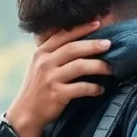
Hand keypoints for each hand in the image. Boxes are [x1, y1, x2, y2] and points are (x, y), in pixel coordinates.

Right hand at [4, 21, 112, 136]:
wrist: (25, 113)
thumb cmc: (37, 88)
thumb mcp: (39, 65)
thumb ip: (54, 53)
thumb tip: (80, 42)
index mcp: (42, 52)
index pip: (63, 35)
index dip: (81, 28)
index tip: (97, 23)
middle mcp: (45, 63)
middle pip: (73, 48)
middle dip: (94, 45)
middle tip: (109, 44)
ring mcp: (50, 79)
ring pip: (80, 66)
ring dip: (98, 66)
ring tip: (111, 69)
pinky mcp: (57, 95)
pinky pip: (81, 88)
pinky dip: (93, 88)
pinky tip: (100, 89)